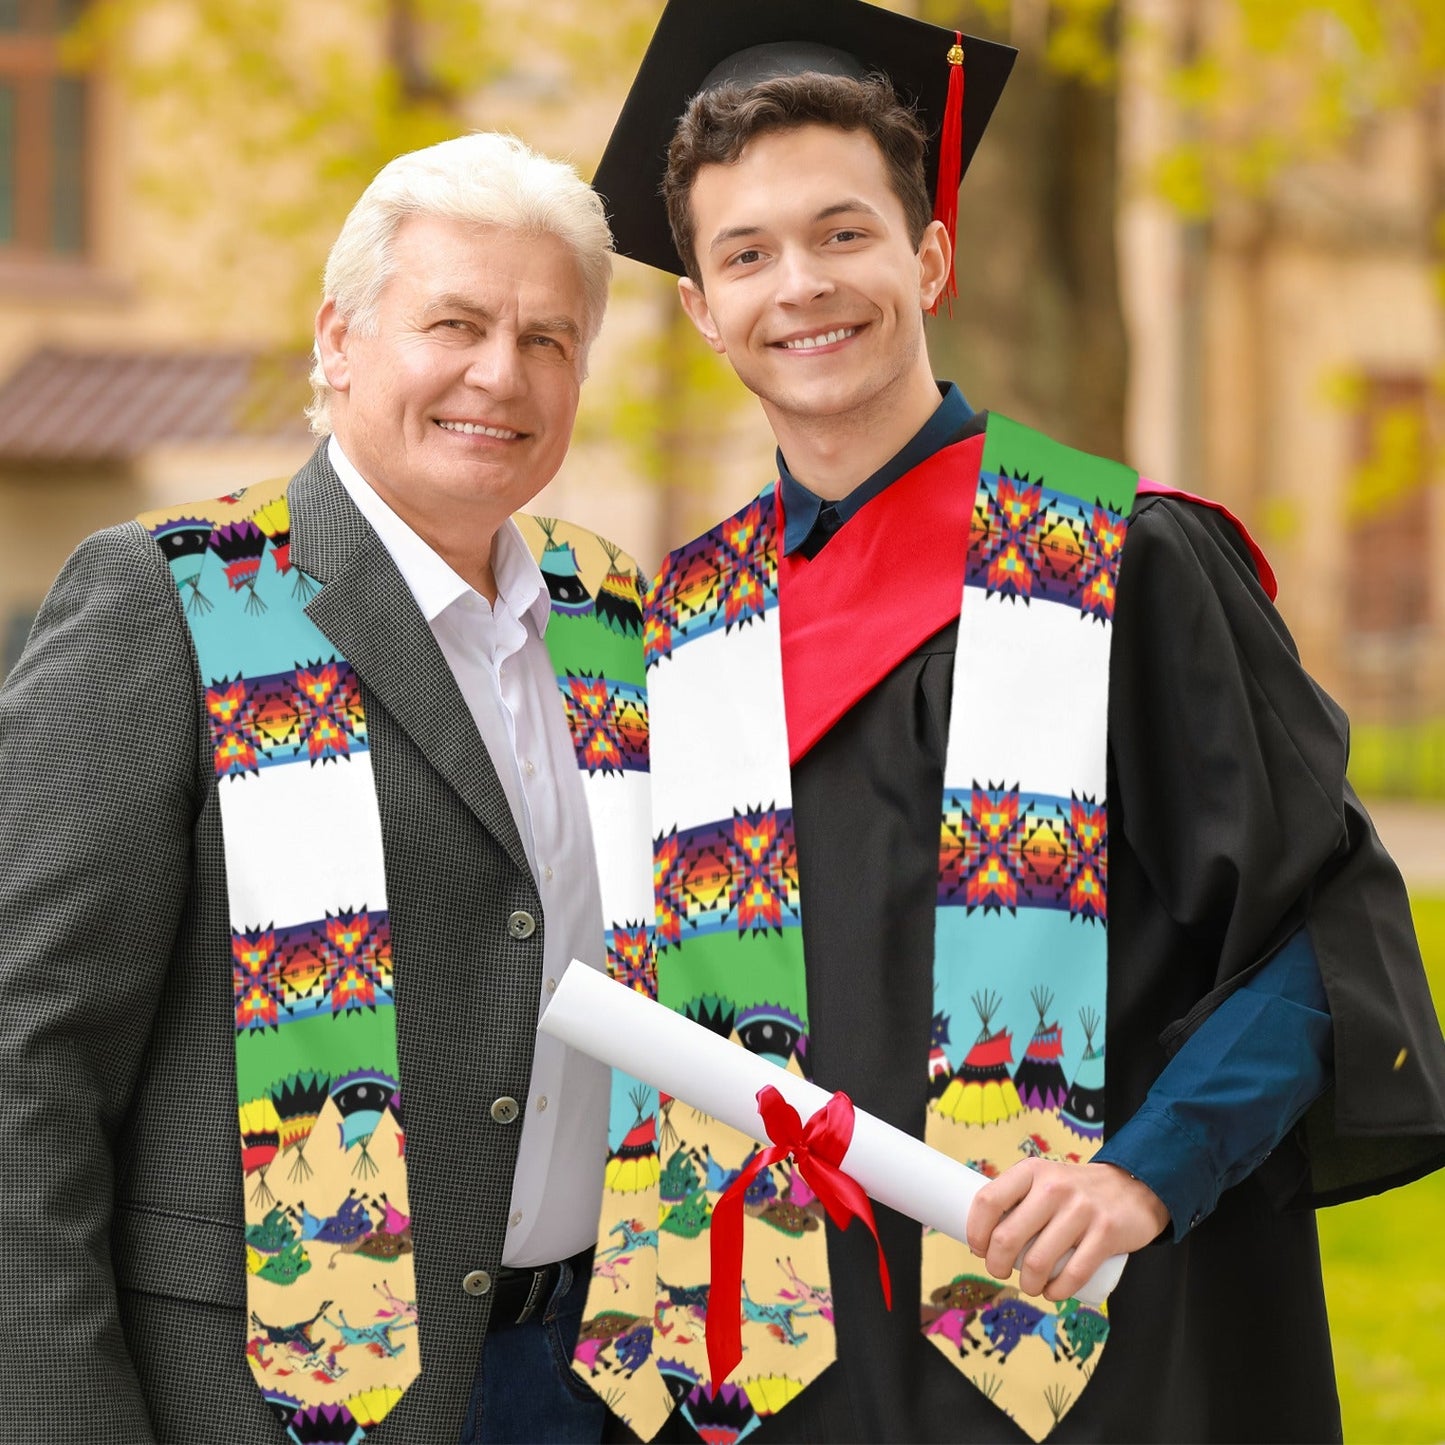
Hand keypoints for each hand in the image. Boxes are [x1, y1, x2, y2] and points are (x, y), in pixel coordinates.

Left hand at [965, 1159, 1169, 1301]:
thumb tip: (984, 1235)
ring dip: (1027, 1284)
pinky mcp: (1106, 1233)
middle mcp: (1053, 1187)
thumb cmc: (1075, 1191)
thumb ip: (1018, 1198)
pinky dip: (1056, 1292)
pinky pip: (1073, 1275)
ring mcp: (1081, 1210)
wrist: (1132, 1187)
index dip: (975, 1231)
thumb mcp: (1044, 1179)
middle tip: (1000, 1271)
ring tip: (1029, 1285)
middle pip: (1007, 1237)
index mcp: (1032, 1171)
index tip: (978, 1248)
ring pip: (1037, 1262)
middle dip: (996, 1265)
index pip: (988, 1201)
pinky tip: (1051, 1293)